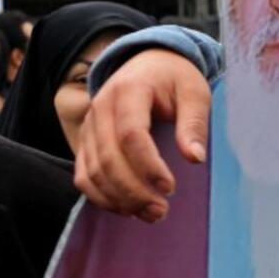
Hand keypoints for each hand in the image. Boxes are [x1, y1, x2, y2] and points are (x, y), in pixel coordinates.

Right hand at [74, 49, 210, 222]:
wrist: (148, 63)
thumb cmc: (175, 78)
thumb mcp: (194, 92)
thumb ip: (194, 123)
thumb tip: (195, 158)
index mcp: (129, 90)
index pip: (131, 134)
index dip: (148, 166)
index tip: (170, 188)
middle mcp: (100, 107)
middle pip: (108, 158)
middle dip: (133, 190)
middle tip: (161, 211)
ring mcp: (89, 126)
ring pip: (92, 171)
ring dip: (118, 199)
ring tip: (150, 215)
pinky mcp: (86, 141)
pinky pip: (83, 175)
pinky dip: (101, 196)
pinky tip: (126, 209)